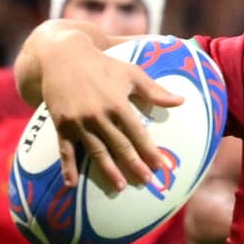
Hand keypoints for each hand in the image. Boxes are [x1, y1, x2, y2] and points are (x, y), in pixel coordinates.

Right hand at [38, 34, 183, 193]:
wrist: (62, 56)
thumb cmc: (102, 65)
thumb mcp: (131, 73)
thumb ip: (155, 91)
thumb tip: (181, 101)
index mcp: (118, 104)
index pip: (138, 133)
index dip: (150, 151)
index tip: (162, 167)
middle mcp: (99, 115)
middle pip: (120, 146)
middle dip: (134, 165)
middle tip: (147, 182)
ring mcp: (79, 121)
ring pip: (96, 151)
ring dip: (108, 170)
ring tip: (120, 187)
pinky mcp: (61, 124)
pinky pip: (65, 149)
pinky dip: (68, 167)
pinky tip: (72, 184)